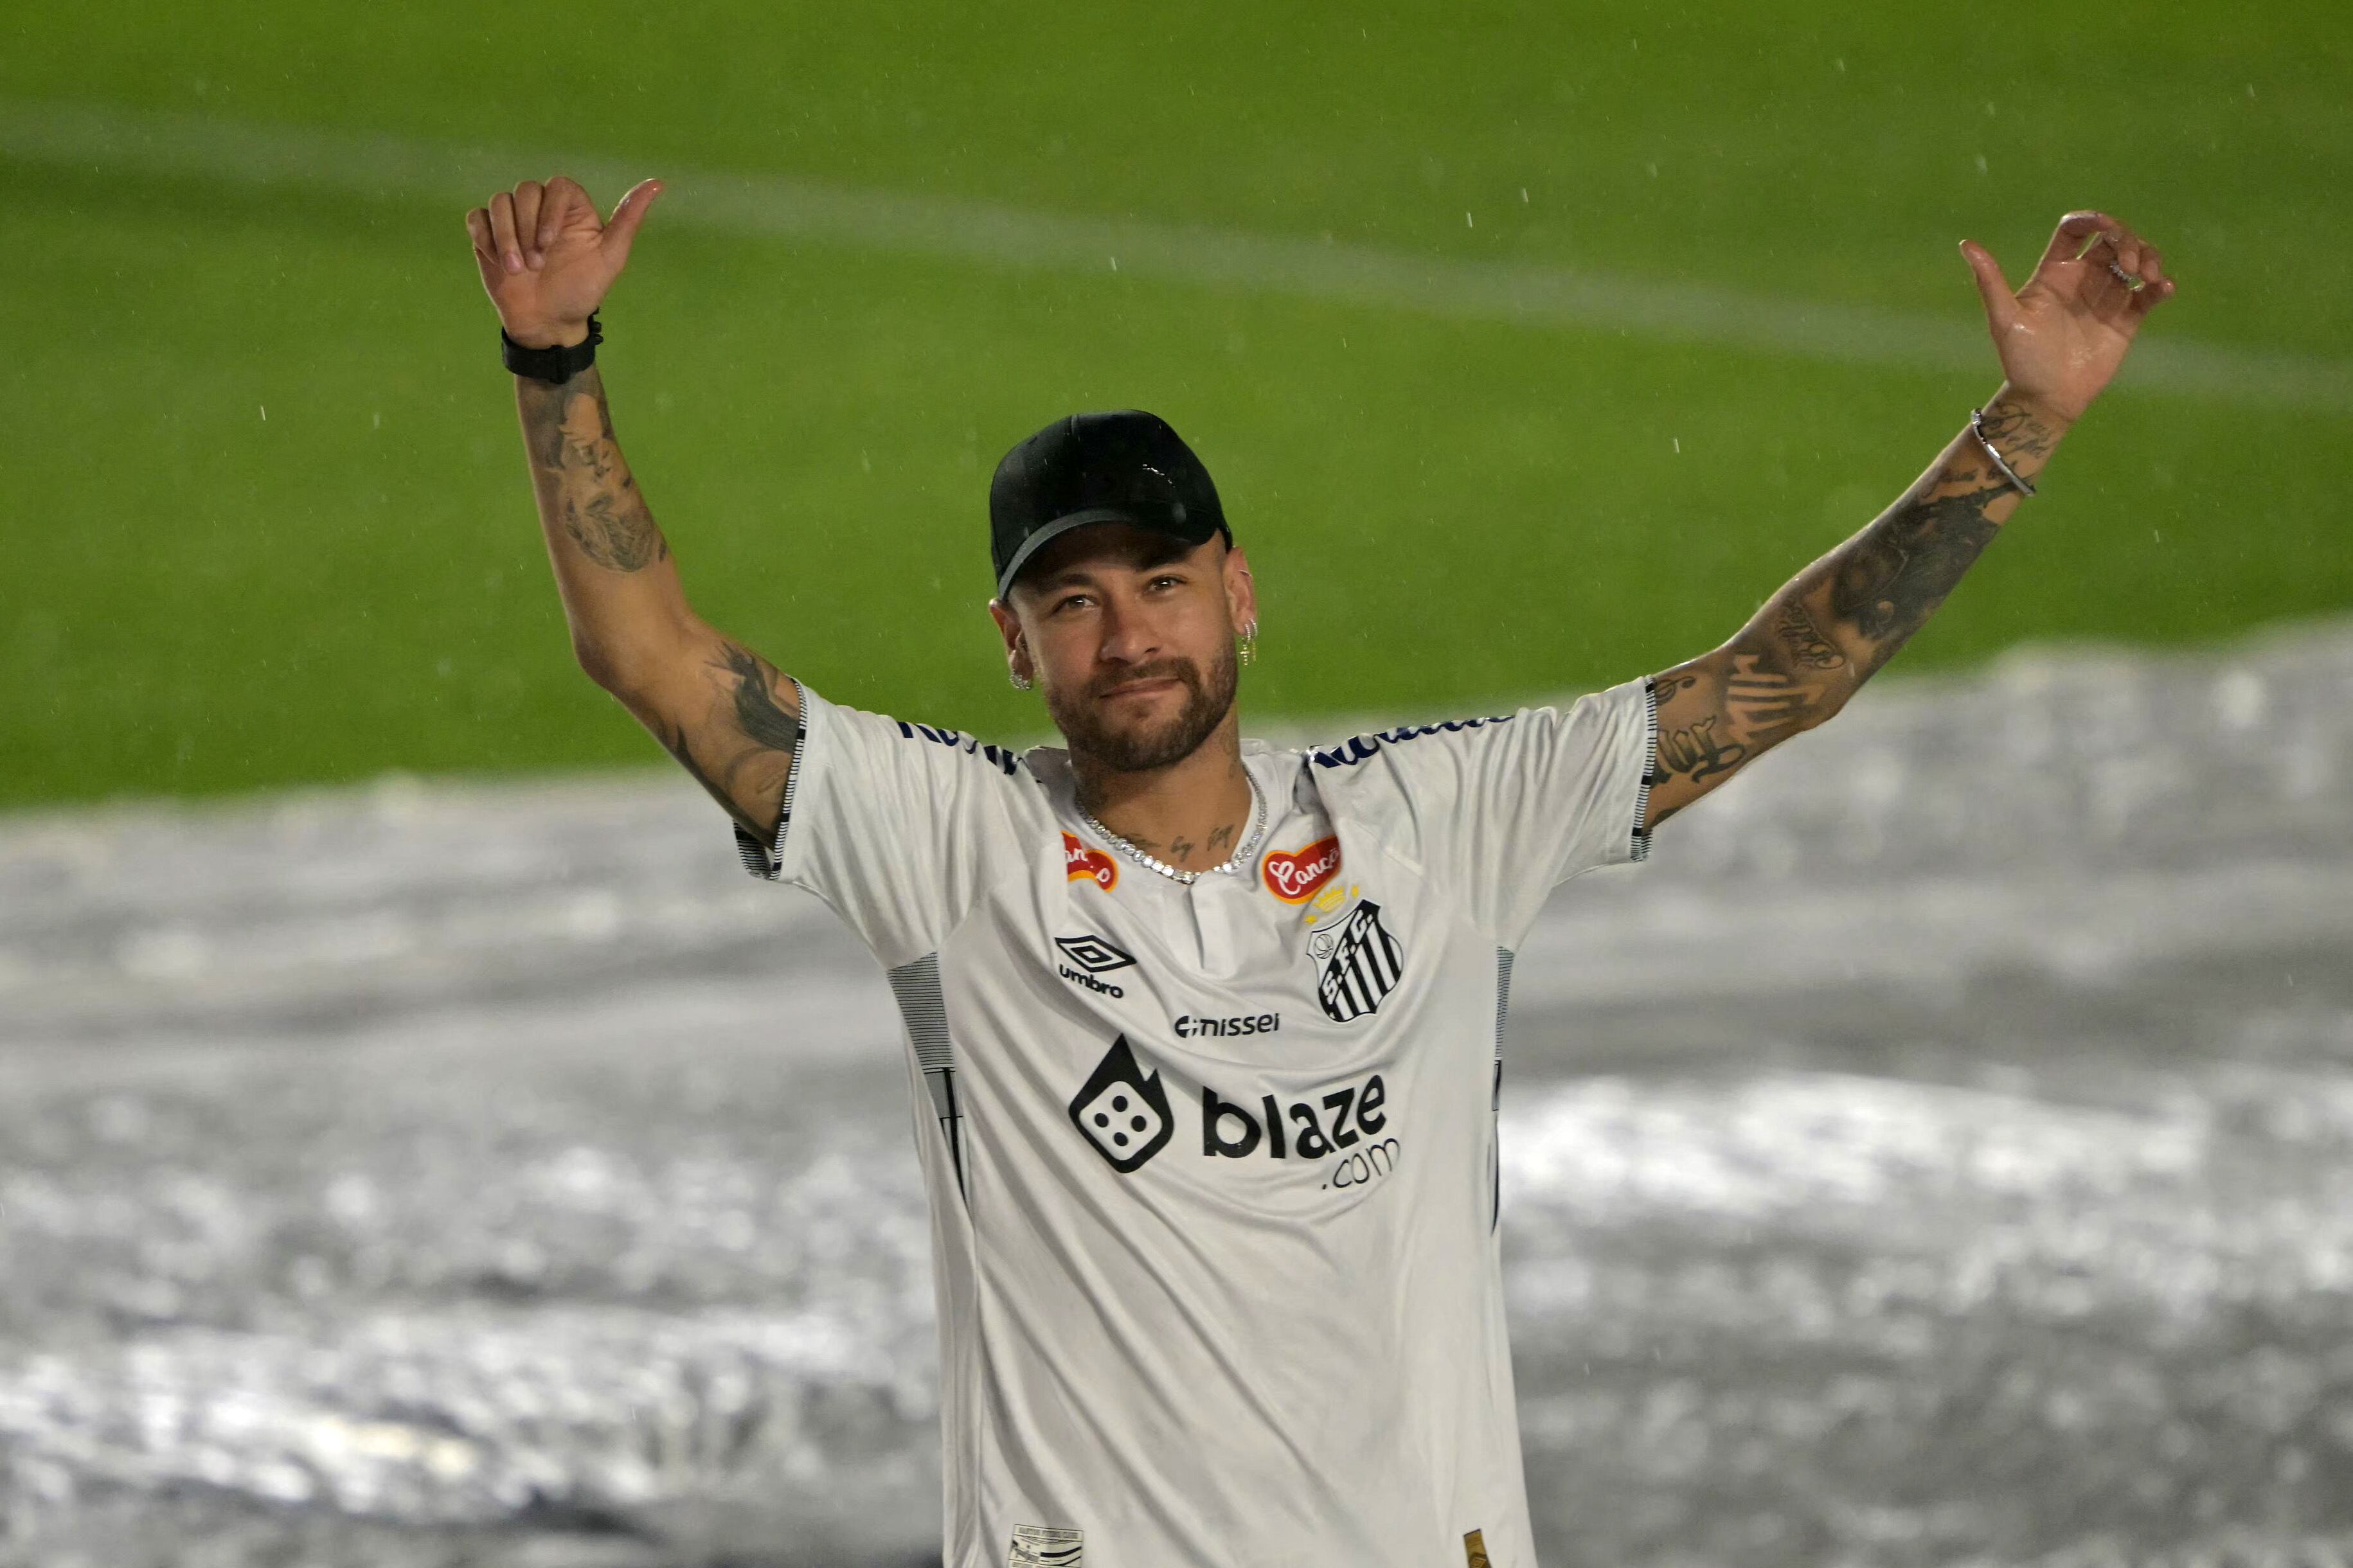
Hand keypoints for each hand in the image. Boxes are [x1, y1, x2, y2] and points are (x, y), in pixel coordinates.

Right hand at [464, 177, 661, 347]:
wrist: (549, 323)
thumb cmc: (582, 291)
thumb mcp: (611, 258)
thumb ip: (629, 220)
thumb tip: (658, 183)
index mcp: (572, 209)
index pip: (557, 185)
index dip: (550, 210)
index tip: (550, 244)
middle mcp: (541, 209)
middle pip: (524, 191)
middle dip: (527, 228)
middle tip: (536, 264)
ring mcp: (513, 221)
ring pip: (499, 202)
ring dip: (505, 236)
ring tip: (516, 269)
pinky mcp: (489, 235)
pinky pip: (477, 218)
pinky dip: (485, 237)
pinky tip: (498, 261)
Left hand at [1960, 211, 2175, 426]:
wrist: (2046, 398)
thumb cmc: (2021, 359)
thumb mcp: (2004, 318)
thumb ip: (1989, 280)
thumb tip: (1966, 244)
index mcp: (2054, 271)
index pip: (2075, 229)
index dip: (2094, 219)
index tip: (2106, 228)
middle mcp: (2082, 278)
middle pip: (2112, 239)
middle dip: (2127, 240)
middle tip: (2128, 264)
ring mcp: (2107, 296)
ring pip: (2136, 259)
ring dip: (2148, 257)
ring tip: (2147, 275)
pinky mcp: (2127, 317)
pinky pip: (2149, 293)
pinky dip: (2161, 285)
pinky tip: (2162, 288)